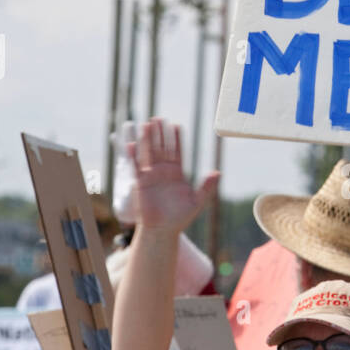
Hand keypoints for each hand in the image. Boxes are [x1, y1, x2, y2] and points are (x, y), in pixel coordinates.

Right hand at [129, 119, 219, 235]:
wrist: (163, 230)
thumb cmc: (180, 217)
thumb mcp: (197, 202)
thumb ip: (207, 187)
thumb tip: (218, 173)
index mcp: (177, 173)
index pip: (177, 152)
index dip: (176, 139)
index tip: (176, 126)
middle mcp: (163, 171)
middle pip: (161, 148)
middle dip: (160, 133)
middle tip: (158, 118)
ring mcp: (151, 176)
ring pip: (149, 153)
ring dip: (147, 139)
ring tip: (146, 124)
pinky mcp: (140, 183)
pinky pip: (136, 167)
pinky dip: (134, 156)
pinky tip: (132, 145)